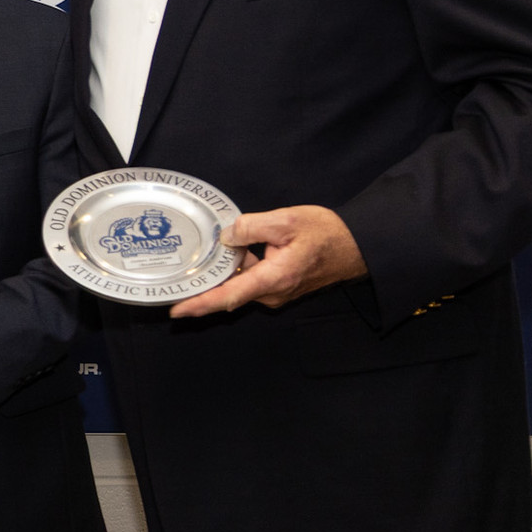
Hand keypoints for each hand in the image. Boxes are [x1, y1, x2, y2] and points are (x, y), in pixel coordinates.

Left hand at [169, 205, 367, 318]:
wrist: (356, 245)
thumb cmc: (325, 233)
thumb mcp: (286, 220)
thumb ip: (250, 227)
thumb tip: (226, 238)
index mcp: (273, 278)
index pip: (229, 296)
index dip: (201, 304)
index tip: (177, 310)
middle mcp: (273, 293)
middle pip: (229, 293)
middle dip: (203, 287)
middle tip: (175, 278)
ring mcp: (277, 293)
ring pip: (239, 285)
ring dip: (222, 275)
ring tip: (198, 262)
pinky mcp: (279, 287)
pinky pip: (250, 281)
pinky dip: (236, 272)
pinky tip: (228, 255)